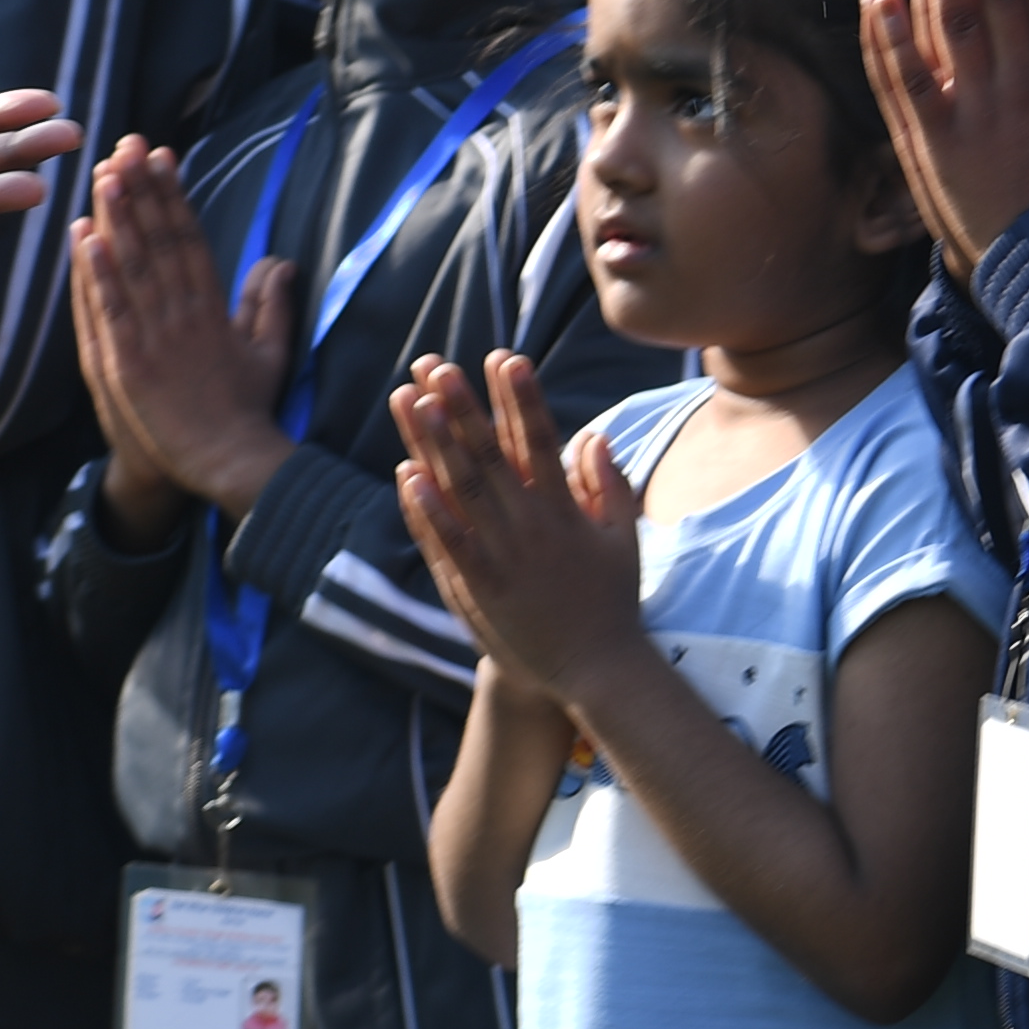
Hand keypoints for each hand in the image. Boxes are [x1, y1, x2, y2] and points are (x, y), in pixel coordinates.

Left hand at [68, 136, 301, 535]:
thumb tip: (280, 260)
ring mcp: (155, 337)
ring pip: (132, 266)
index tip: (160, 155)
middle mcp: (184, 314)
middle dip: (141, 190)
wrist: (229, 462)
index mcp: (214, 308)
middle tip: (126, 145)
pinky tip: (84, 237)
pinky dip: (96, 273)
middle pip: (159, 240)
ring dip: (117, 218)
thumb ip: (271, 304)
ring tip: (103, 174)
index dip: (173, 194)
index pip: (189, 238)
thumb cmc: (247, 412)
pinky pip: (110, 310)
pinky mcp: (128, 364)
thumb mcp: (269, 353)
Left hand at [390, 349, 644, 709]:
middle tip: (434, 365)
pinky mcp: (477, 589)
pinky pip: (447, 543)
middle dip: (461, 407)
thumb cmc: (610, 602)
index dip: (521, 397)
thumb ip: (608, 485)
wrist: (597, 672)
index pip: (541, 440)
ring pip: (461, 490)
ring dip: (433, 443)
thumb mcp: (624, 538)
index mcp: (565, 509)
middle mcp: (531, 526)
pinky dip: (426, 510)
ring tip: (411, 400)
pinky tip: (405, 475)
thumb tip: (593, 436)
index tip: (504, 357)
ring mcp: (501, 557)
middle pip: (489, 455)